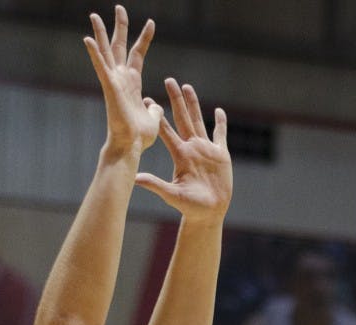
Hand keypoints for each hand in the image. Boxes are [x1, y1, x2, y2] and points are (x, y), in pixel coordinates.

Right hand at [84, 7, 162, 155]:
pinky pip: (101, 67)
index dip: (144, 38)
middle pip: (119, 46)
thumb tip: (155, 105)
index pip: (138, 54)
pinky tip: (87, 39)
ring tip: (95, 15)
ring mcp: (114, 82)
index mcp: (132, 83)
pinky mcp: (109, 87)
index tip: (151, 23)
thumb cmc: (141, 137)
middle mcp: (121, 79)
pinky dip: (94, 54)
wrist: (132, 145)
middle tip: (120, 8)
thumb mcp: (153, 118)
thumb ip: (154, 108)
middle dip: (120, 27)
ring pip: (106, 52)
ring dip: (100, 33)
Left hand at [135, 78, 232, 222]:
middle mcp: (191, 148)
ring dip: (194, 104)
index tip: (148, 100)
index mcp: (180, 155)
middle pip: (183, 118)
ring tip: (188, 87)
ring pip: (199, 121)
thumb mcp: (171, 194)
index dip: (158, 116)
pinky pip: (221, 135)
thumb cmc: (189, 207)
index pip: (167, 131)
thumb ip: (155, 185)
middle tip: (169, 80)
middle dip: (176, 100)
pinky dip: (220, 123)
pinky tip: (219, 111)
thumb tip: (135, 179)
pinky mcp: (221, 155)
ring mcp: (206, 150)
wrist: (208, 213)